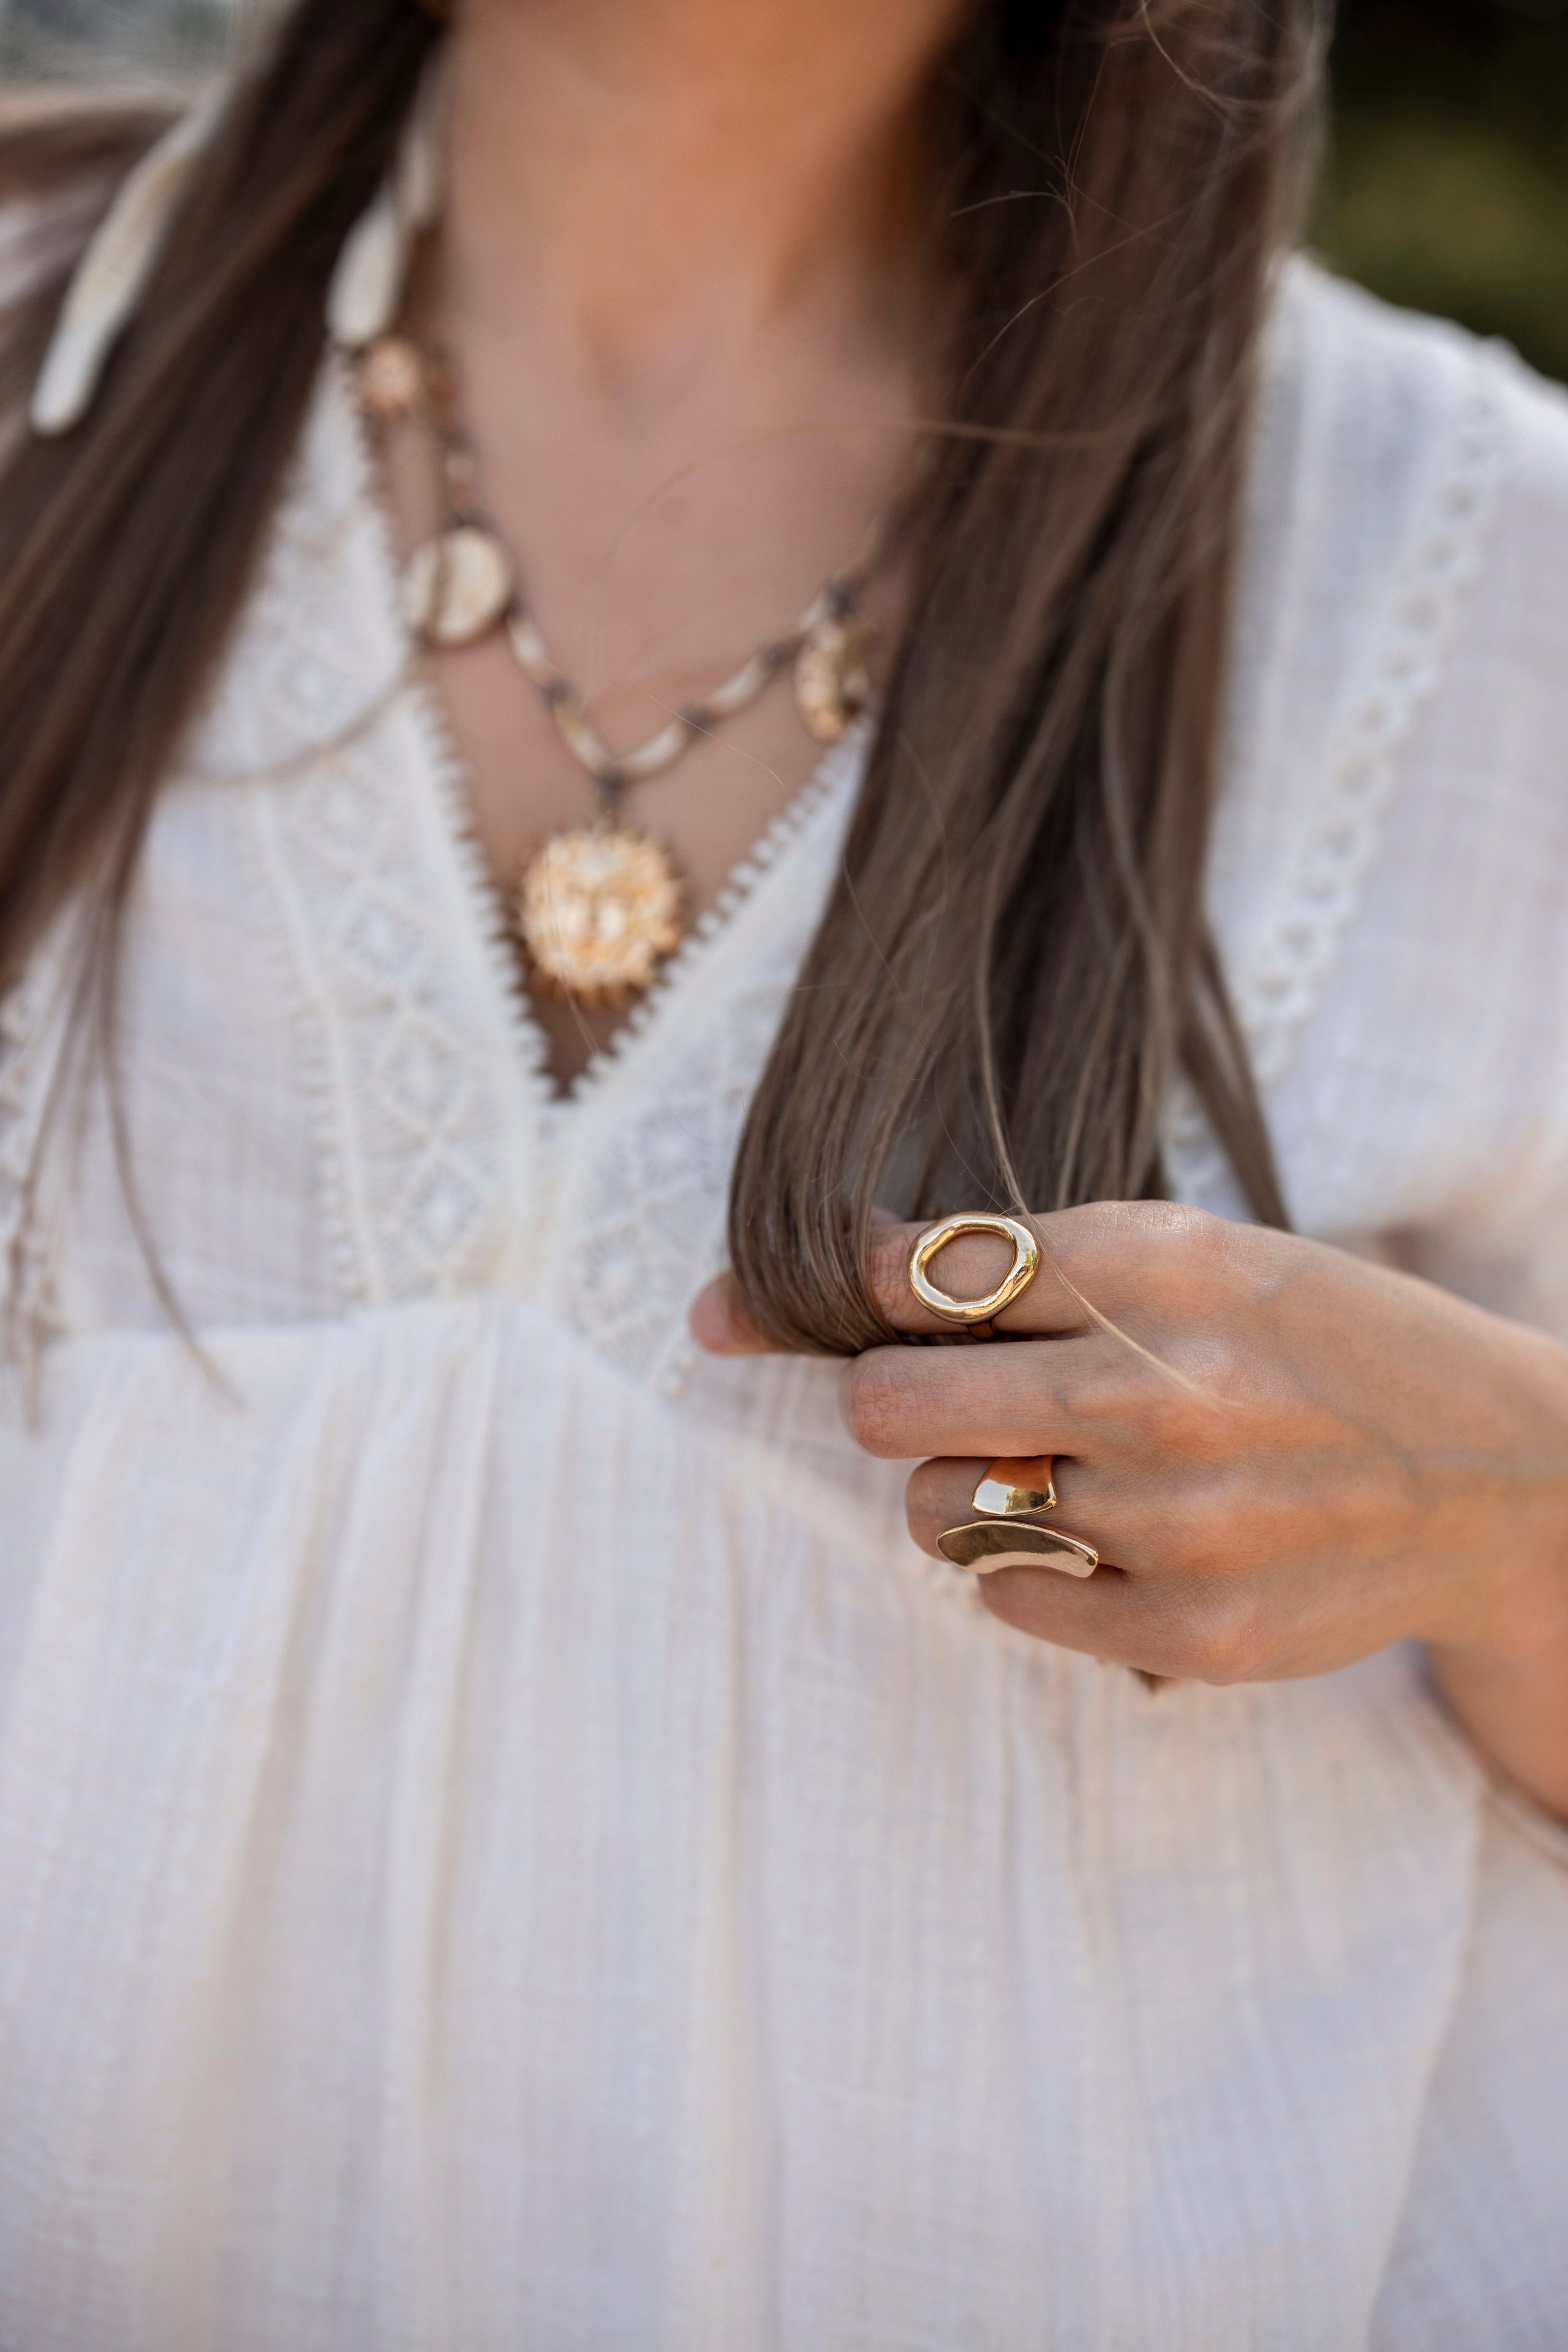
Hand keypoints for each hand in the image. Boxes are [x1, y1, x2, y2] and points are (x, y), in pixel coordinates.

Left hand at [692, 1202, 1567, 1690]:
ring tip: (1057, 1471)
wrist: (1496, 1474)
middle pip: (880, 1404)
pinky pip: (1000, 1600)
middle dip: (888, 1398)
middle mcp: (1154, 1390)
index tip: (816, 1307)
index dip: (835, 1291)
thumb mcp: (1196, 1251)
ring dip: (963, 1490)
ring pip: (931, 1510)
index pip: (907, 1274)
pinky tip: (1113, 1536)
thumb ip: (1022, 1256)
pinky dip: (1030, 1570)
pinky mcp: (1187, 1628)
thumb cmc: (1314, 1341)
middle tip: (943, 1400)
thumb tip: (831, 1258)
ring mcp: (1171, 1522)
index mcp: (1152, 1265)